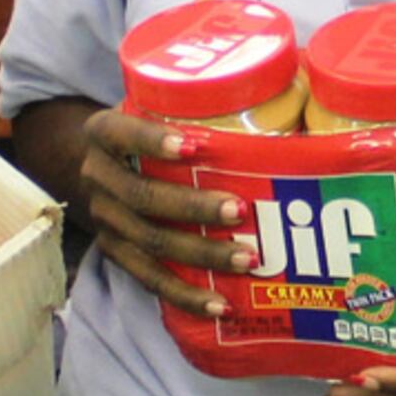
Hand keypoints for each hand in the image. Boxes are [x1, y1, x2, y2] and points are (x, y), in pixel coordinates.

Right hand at [75, 107, 260, 321]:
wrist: (107, 161)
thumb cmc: (154, 126)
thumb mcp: (161, 103)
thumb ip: (204, 99)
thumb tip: (298, 90)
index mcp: (104, 132)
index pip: (121, 133)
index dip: (152, 141)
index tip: (192, 147)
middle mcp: (97, 175)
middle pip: (142, 196)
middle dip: (193, 206)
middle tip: (240, 210)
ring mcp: (104, 218)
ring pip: (150, 242)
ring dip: (201, 253)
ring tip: (247, 259)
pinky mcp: (115, 252)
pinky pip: (150, 279)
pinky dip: (186, 294)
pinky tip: (220, 304)